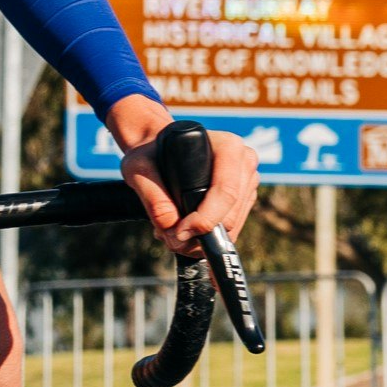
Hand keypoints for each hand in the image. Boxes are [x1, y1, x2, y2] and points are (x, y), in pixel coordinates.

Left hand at [110, 100, 258, 254]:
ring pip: (232, 227)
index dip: (205, 220)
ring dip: (202, 239)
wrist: (159, 152)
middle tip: (168, 237)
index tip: (179, 233)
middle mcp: (244, 163)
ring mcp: (247, 181)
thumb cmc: (149, 155)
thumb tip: (173, 228)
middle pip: (230, 216)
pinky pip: (231, 229)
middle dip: (199, 235)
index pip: (226, 192)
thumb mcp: (139, 168)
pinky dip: (207, 236)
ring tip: (171, 231)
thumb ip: (152, 197)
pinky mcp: (245, 198)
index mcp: (227, 147)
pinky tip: (185, 227)